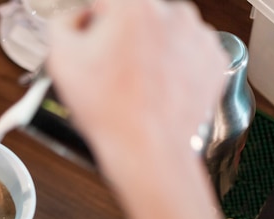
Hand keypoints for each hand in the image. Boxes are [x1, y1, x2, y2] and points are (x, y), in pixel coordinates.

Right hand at [46, 0, 227, 179]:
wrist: (148, 150)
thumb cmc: (110, 112)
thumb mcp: (60, 61)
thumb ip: (61, 24)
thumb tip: (75, 20)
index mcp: (133, 5)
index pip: (102, 3)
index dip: (89, 26)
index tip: (90, 45)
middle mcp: (172, 13)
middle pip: (134, 16)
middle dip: (120, 39)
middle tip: (110, 73)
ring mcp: (198, 36)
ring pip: (162, 34)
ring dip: (147, 52)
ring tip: (134, 86)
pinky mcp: (213, 60)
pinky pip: (185, 53)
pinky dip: (171, 67)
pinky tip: (155, 89)